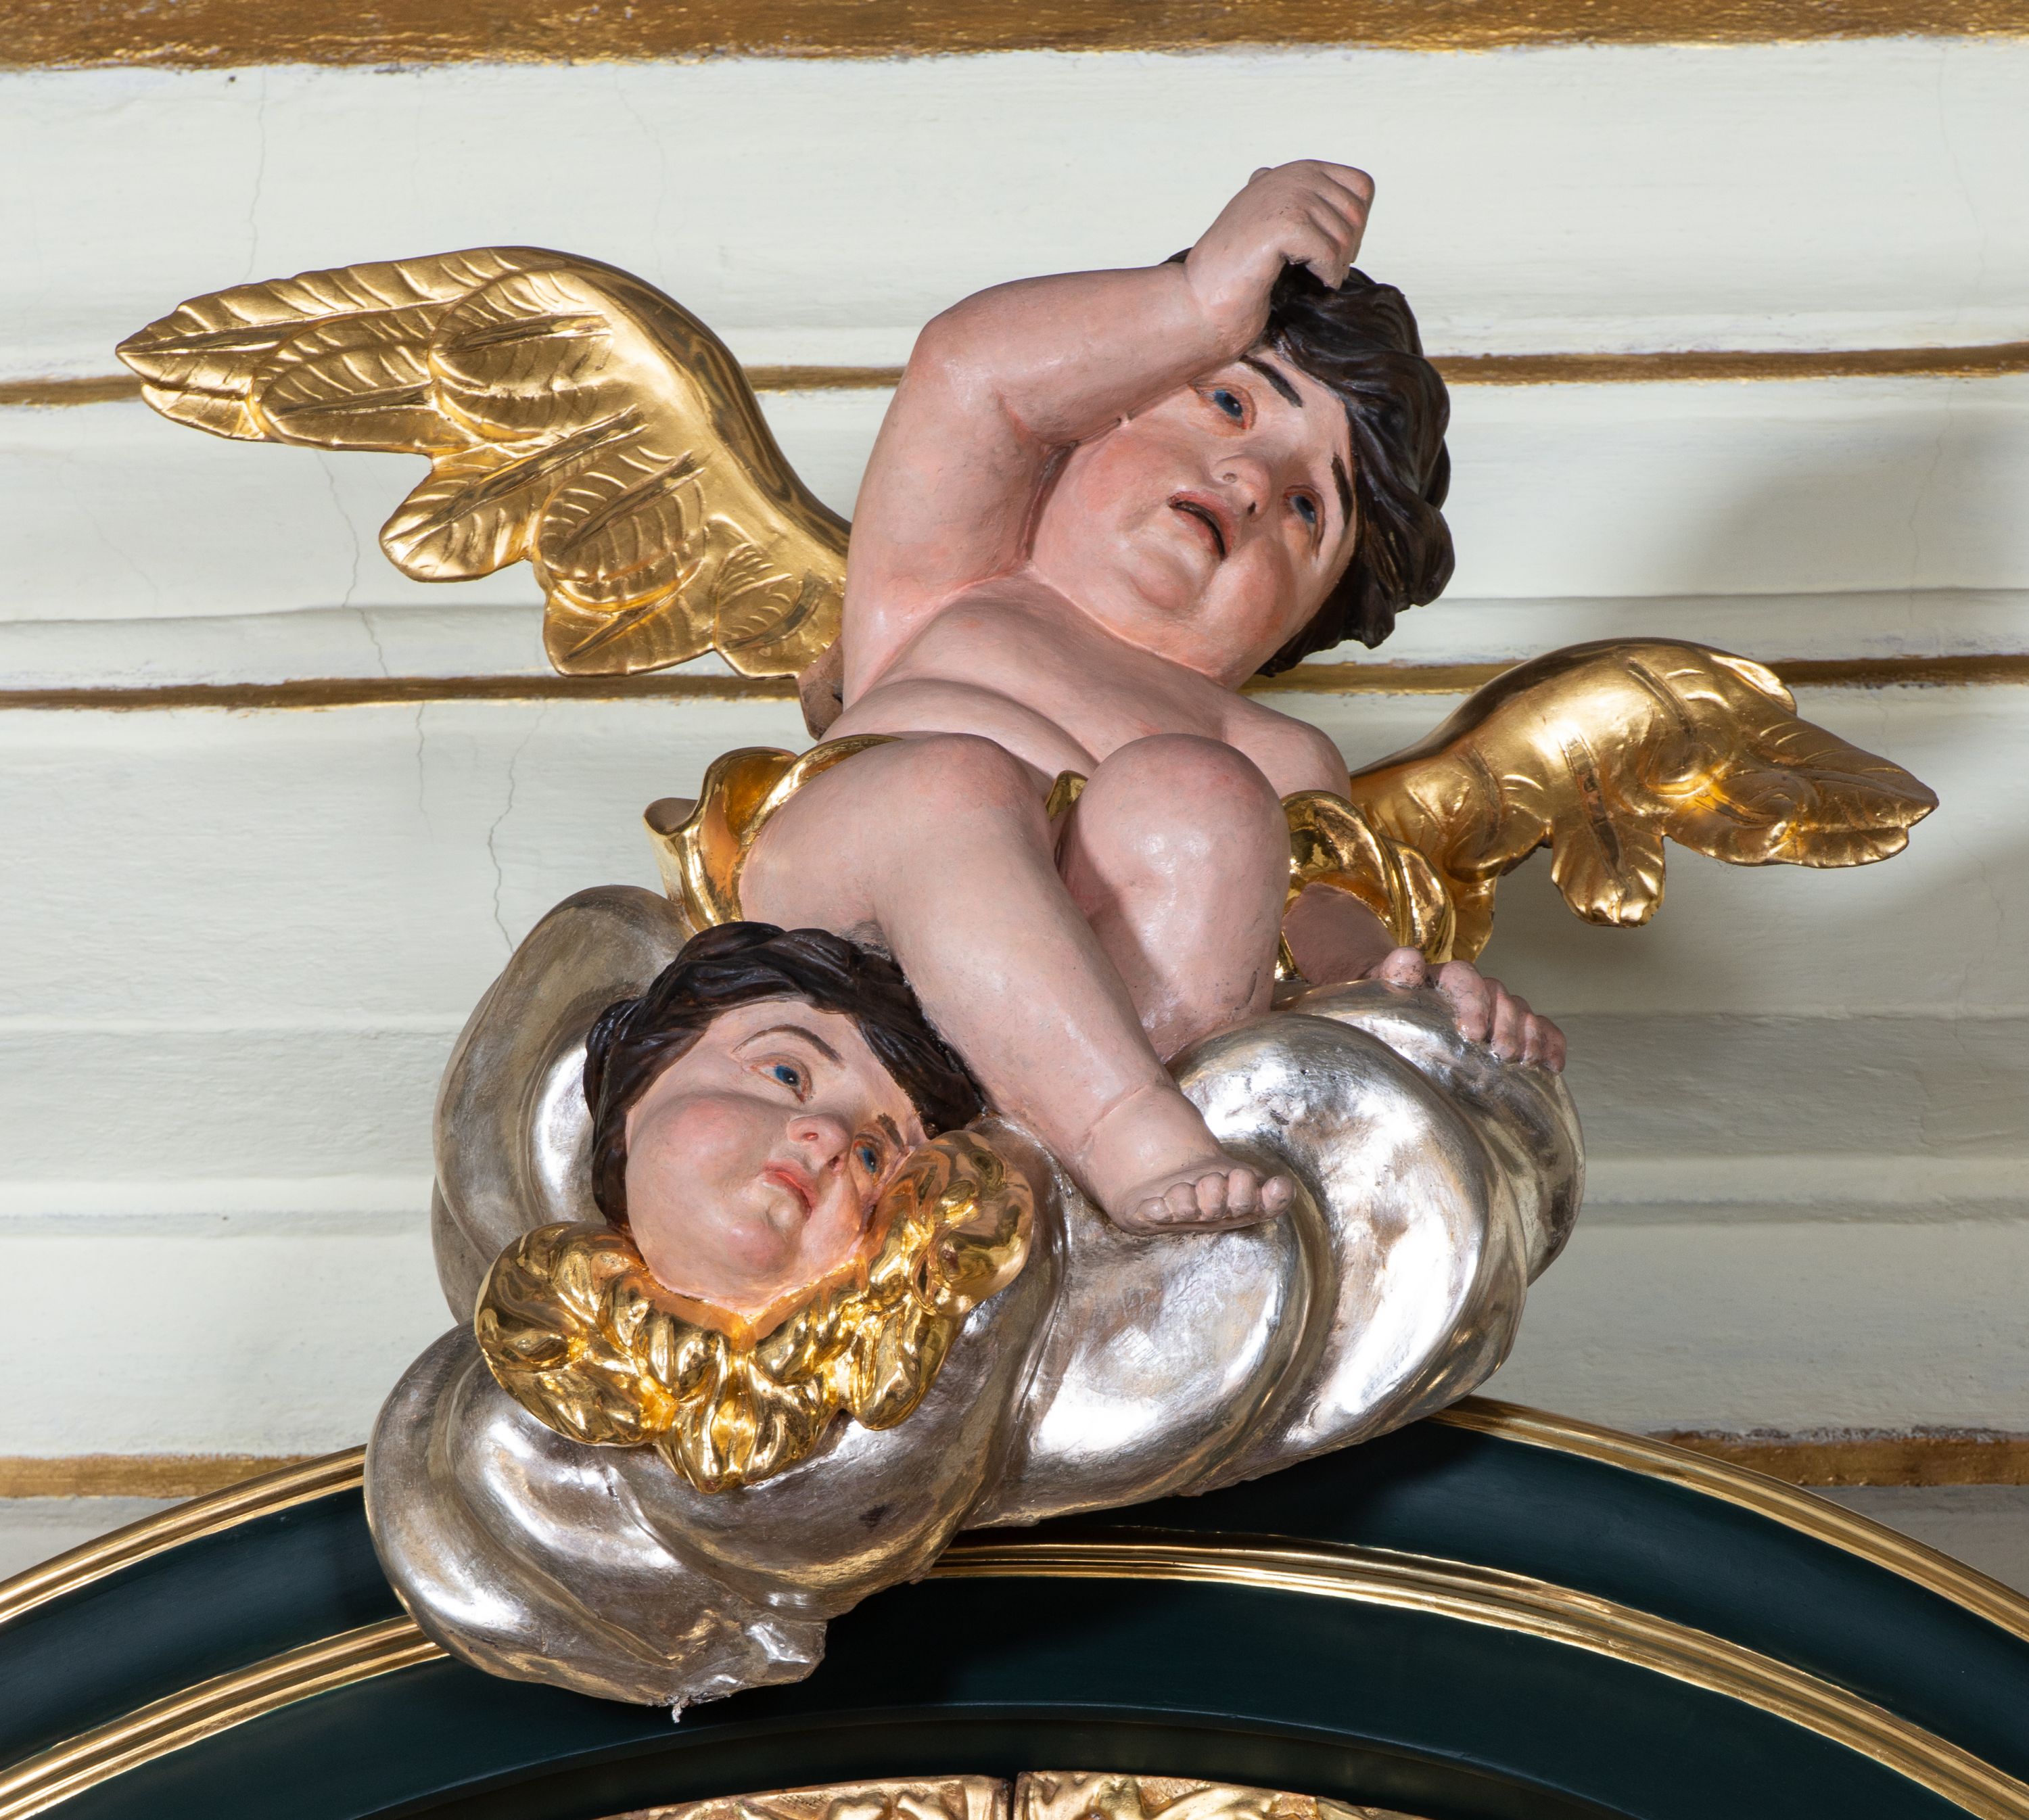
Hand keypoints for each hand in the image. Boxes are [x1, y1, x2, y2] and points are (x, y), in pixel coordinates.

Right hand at [1185, 161, 1374, 341]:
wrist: (1200, 299)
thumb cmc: (1239, 274)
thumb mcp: (1277, 225)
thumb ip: (1307, 206)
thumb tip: (1355, 205)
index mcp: (1295, 170)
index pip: (1361, 186)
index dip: (1355, 224)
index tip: (1331, 249)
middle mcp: (1293, 175)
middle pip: (1357, 212)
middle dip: (1348, 249)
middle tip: (1322, 272)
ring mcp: (1288, 196)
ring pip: (1347, 234)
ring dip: (1336, 266)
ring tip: (1313, 279)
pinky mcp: (1284, 224)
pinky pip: (1331, 253)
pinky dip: (1327, 276)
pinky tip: (1310, 282)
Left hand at [1361, 947, 1566, 1072]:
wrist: (1398, 1013)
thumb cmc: (1388, 1006)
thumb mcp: (1381, 990)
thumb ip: (1392, 975)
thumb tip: (1409, 960)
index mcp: (1441, 978)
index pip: (1463, 976)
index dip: (1472, 1001)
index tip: (1472, 1033)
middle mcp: (1473, 988)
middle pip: (1498, 994)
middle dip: (1504, 1025)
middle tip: (1501, 1054)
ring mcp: (1495, 1007)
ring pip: (1521, 1011)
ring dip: (1529, 1034)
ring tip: (1525, 1061)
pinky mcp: (1512, 1028)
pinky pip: (1541, 1028)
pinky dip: (1551, 1043)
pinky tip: (1553, 1066)